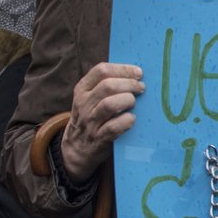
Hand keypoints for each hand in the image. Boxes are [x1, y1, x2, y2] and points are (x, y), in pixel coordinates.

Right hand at [61, 62, 143, 183]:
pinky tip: (132, 118)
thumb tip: (136, 72)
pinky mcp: (99, 138)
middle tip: (141, 88)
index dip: (123, 69)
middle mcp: (84, 104)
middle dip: (129, 84)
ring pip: (109, 105)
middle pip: (108, 86)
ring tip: (134, 102)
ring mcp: (90, 122)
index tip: (138, 73)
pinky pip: (114, 127)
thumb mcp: (90, 98)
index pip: (101, 71)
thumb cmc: (91, 117)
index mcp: (82, 89)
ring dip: (127, 100)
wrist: (76, 148)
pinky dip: (126, 121)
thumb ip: (105, 84)